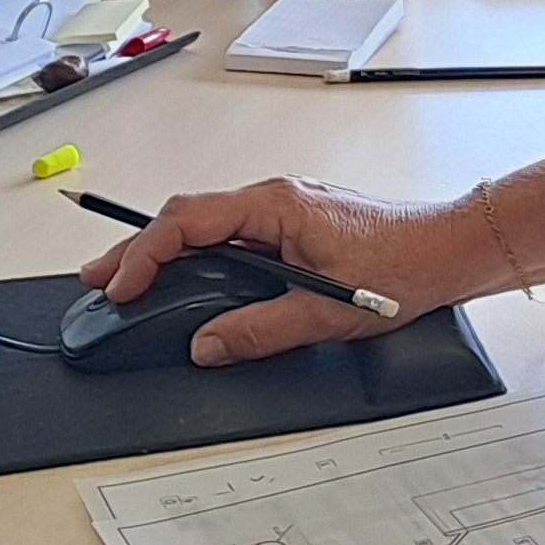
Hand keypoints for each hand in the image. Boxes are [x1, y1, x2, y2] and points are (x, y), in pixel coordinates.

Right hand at [78, 178, 487, 364]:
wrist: (447, 248)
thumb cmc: (402, 267)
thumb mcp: (326, 312)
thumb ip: (261, 329)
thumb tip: (207, 345)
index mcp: (276, 206)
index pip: (189, 222)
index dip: (145, 255)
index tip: (120, 289)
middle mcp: (274, 199)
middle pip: (186, 218)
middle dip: (137, 250)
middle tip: (97, 281)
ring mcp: (282, 210)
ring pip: (206, 226)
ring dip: (165, 253)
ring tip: (127, 282)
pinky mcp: (293, 225)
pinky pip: (231, 235)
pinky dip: (197, 255)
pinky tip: (183, 278)